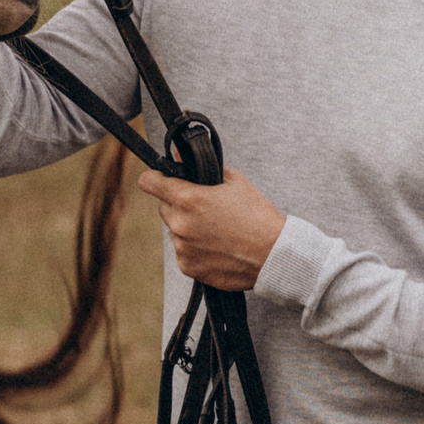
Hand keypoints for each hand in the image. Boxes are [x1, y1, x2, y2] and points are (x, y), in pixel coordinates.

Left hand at [134, 166, 286, 292]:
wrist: (274, 255)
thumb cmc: (258, 216)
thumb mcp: (234, 181)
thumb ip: (203, 167)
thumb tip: (179, 156)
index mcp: (188, 199)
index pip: (149, 182)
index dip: (155, 178)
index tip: (161, 179)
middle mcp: (180, 224)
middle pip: (164, 206)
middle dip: (178, 203)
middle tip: (205, 207)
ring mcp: (182, 247)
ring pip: (174, 229)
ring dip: (187, 227)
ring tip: (216, 230)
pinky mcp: (188, 267)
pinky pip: (183, 250)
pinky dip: (194, 248)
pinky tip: (217, 246)